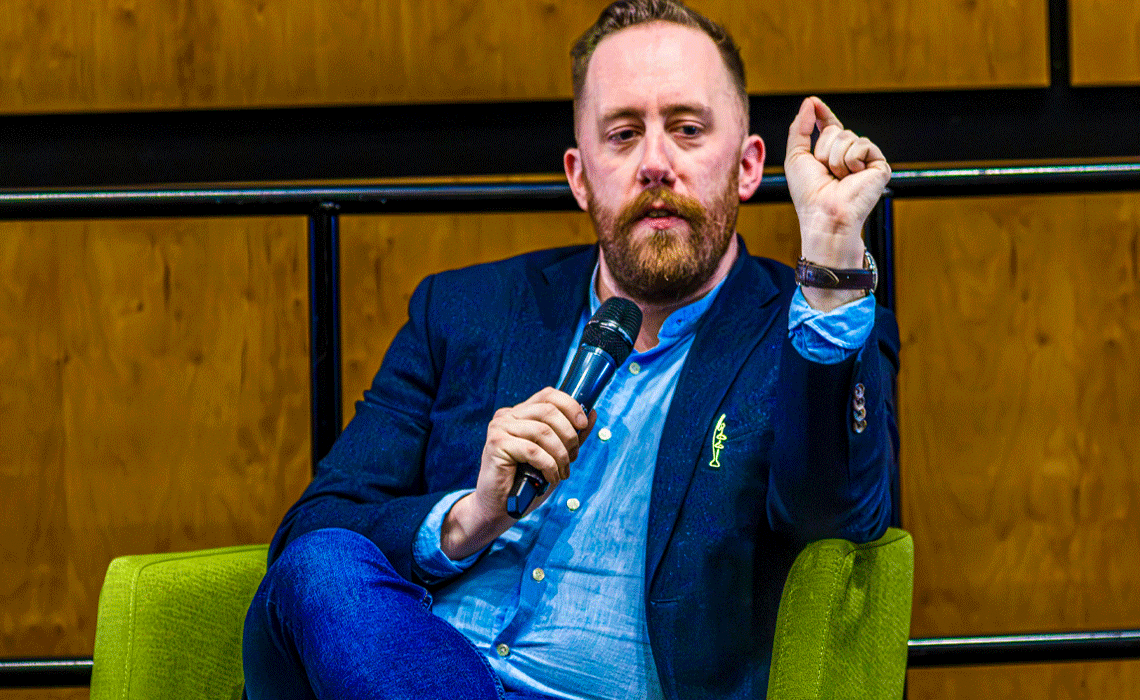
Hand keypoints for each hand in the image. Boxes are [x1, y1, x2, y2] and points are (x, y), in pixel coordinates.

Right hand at [441, 387, 594, 558]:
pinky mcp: (497, 444)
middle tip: (573, 458)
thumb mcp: (556, 454)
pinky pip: (534, 450)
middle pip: (549, 411)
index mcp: (520, 412)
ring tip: (562, 472)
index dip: (571, 406)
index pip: (549, 395)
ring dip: (561, 455)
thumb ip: (571, 434)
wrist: (500, 507)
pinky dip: (549, 466)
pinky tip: (550, 478)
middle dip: (569, 436)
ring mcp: (500, 428)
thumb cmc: (527, 481)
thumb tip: (592, 413)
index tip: (583, 425)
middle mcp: (507, 415)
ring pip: (543, 431)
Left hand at [785, 97, 890, 306]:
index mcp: (830, 154)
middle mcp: (849, 156)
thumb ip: (800, 129)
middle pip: (836, 130)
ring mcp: (865, 160)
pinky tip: (853, 177)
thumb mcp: (796, 158)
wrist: (824, 215)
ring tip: (838, 178)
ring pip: (848, 136)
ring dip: (835, 158)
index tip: (814, 102)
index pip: (829, 126)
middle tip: (825, 172)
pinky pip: (863, 144)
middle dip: (824, 149)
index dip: (823, 114)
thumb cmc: (809, 194)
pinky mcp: (879, 166)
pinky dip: (852, 160)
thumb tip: (810, 102)